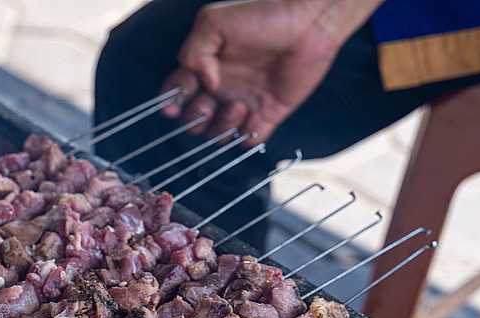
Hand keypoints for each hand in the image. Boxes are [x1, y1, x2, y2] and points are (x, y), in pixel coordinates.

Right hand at [161, 0, 379, 146]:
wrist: (309, 22)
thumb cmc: (264, 14)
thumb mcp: (215, 21)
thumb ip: (195, 51)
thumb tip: (203, 83)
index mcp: (204, 66)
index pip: (176, 91)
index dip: (170, 102)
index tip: (173, 107)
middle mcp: (221, 88)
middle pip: (193, 120)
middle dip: (195, 120)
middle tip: (209, 105)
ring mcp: (243, 102)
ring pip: (217, 134)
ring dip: (221, 127)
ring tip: (239, 106)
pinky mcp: (268, 114)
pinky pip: (247, 140)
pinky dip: (246, 136)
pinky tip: (254, 117)